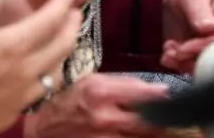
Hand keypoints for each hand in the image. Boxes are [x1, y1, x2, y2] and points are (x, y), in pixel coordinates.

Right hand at [0, 0, 89, 137]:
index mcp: (12, 45)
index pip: (50, 19)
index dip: (63, 3)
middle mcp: (27, 69)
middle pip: (63, 43)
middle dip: (72, 23)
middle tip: (75, 11)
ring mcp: (25, 93)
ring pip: (58, 67)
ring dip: (65, 48)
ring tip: (64, 38)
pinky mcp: (18, 111)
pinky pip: (44, 88)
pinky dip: (51, 72)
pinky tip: (43, 72)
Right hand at [24, 73, 169, 137]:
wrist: (43, 128)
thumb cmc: (68, 100)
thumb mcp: (92, 82)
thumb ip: (122, 85)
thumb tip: (152, 89)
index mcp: (101, 91)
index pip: (141, 94)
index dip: (159, 95)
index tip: (170, 95)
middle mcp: (104, 116)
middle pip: (146, 122)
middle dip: (160, 119)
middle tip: (168, 116)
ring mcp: (104, 137)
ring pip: (140, 137)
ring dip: (150, 133)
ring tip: (157, 127)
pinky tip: (138, 133)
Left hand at [159, 0, 213, 72]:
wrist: (175, 3)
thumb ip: (200, 10)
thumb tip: (211, 28)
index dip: (206, 45)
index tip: (187, 46)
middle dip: (192, 56)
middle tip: (175, 51)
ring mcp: (213, 48)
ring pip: (204, 65)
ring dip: (183, 62)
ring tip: (169, 52)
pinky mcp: (200, 58)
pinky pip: (192, 68)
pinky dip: (177, 65)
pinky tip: (167, 56)